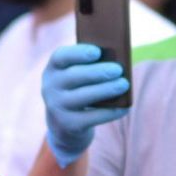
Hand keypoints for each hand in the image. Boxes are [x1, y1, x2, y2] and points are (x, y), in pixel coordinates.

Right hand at [42, 42, 130, 167]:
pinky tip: (123, 107)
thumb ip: (91, 66)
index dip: (78, 53)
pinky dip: (110, 112)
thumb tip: (116, 64)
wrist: (64, 123)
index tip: (97, 52)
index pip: (61, 56)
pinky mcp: (69, 124)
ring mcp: (58, 107)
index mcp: (53, 68)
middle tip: (118, 69)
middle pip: (74, 76)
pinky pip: (92, 117)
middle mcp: (51, 87)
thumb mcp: (77, 75)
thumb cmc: (78, 89)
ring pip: (83, 97)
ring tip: (124, 84)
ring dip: (106, 89)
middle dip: (98, 72)